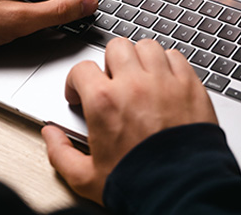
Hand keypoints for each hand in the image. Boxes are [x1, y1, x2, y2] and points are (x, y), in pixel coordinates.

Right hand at [42, 39, 217, 203]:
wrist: (184, 194)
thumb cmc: (140, 186)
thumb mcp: (86, 178)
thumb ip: (61, 153)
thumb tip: (50, 135)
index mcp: (104, 102)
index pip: (82, 69)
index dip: (77, 81)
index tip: (81, 92)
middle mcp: (133, 84)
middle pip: (116, 47)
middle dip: (110, 63)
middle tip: (113, 82)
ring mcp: (164, 82)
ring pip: (146, 46)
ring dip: (140, 59)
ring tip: (140, 78)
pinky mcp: (190, 86)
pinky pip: (175, 57)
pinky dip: (168, 64)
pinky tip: (165, 81)